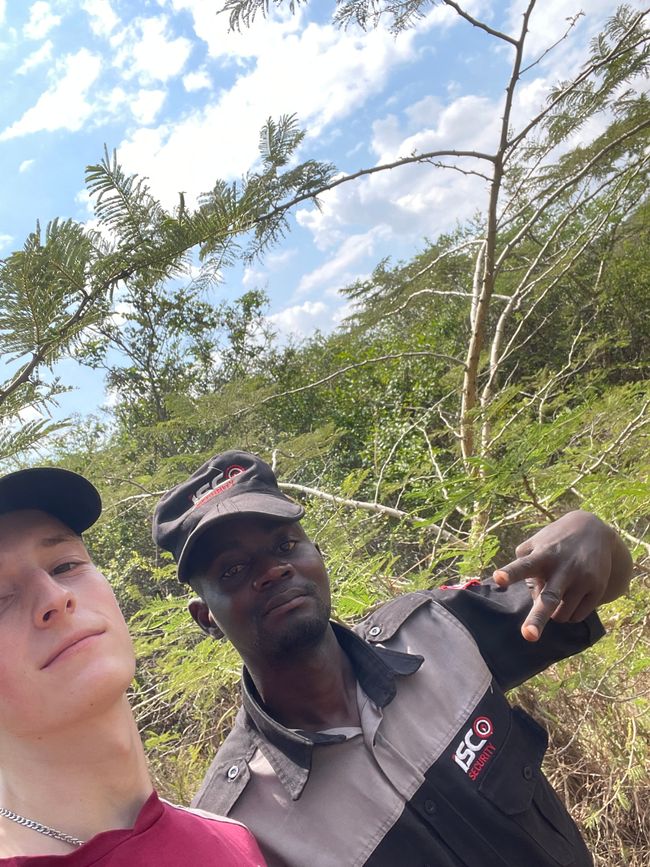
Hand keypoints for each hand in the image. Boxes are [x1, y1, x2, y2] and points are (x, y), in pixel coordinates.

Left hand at [493, 511, 631, 642]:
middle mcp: (563, 567)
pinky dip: (569, 613)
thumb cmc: (555, 542)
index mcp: (542, 555)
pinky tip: (571, 597)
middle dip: (537, 619)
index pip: (523, 565)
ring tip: (556, 595)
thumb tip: (533, 597)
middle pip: (549, 598)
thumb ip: (525, 566)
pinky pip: (578, 616)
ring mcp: (582, 579)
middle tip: (528, 636)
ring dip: (553, 614)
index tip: (498, 578)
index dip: (510, 573)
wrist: (594, 530)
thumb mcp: (536, 543)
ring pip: (561, 615)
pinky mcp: (598, 588)